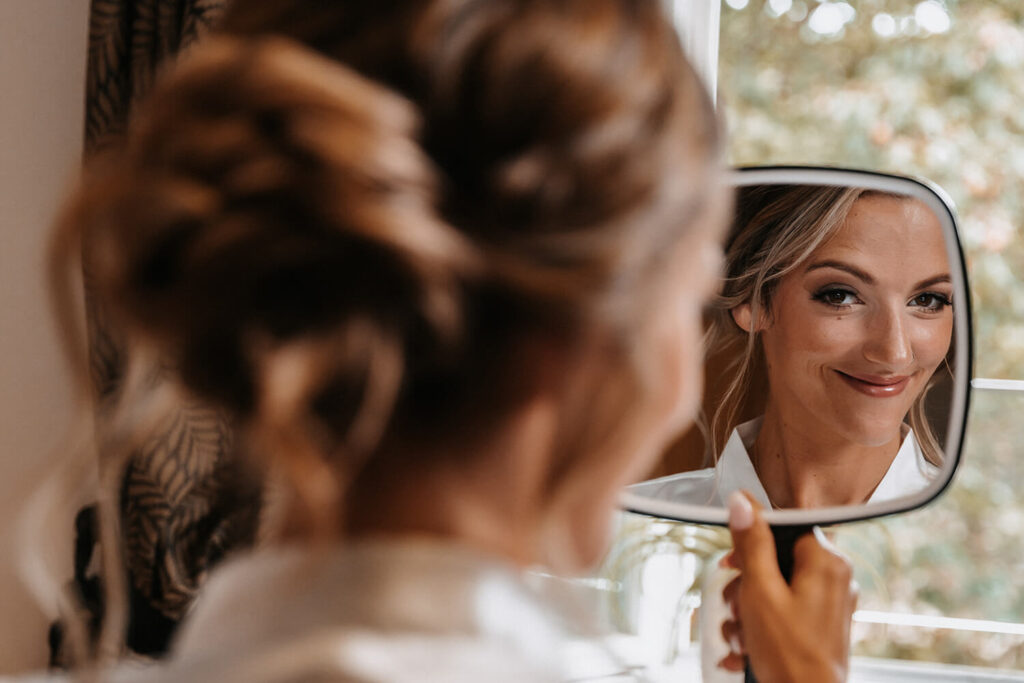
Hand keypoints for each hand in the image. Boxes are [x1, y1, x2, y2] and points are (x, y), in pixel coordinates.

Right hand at [718, 491, 856, 681]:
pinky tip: (745, 651)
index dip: (752, 544)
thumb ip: (752, 543)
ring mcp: (828, 606)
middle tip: (736, 607)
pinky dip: (759, 629)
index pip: (783, 529)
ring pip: (774, 590)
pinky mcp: (819, 628)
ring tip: (739, 637)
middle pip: (775, 562)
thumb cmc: (789, 654)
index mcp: (827, 562)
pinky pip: (782, 614)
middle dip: (744, 587)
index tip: (733, 563)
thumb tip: (743, 501)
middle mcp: (834, 579)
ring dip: (746, 613)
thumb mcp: (760, 591)